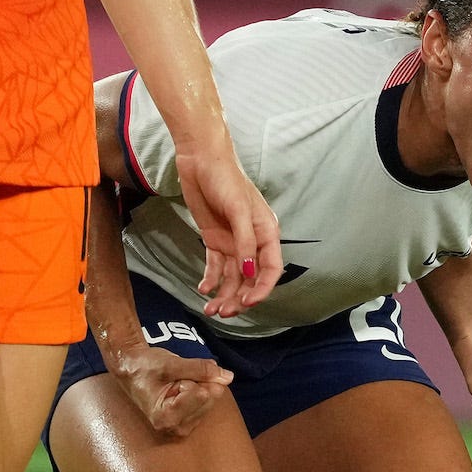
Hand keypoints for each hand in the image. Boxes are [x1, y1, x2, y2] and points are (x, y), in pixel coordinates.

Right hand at [112, 346, 232, 437]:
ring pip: (210, 400)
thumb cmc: (145, 367)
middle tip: (175, 379)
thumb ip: (201, 369)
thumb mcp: (172, 363)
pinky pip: (207, 404)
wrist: (132, 368)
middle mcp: (174, 428)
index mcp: (166, 417)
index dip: (191, 378)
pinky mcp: (187, 424)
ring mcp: (181, 428)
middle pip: (208, 399)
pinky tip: (181, 390)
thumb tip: (228, 377)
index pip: (201, 393)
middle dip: (198, 382)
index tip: (171, 378)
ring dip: (198, 385)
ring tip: (176, 384)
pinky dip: (199, 392)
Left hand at [178, 146, 280, 319]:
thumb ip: (244, 242)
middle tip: (224, 312)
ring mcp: (232, 241)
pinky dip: (211, 279)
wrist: (201, 160)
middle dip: (239, 297)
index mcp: (266, 232)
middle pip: (250, 278)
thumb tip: (248, 273)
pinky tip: (204, 289)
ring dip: (224, 293)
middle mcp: (252, 240)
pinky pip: (216, 266)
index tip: (248, 304)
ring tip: (211, 309)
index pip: (270, 269)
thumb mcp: (238, 210)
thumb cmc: (226, 179)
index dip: (262, 289)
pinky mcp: (214, 238)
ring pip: (232, 276)